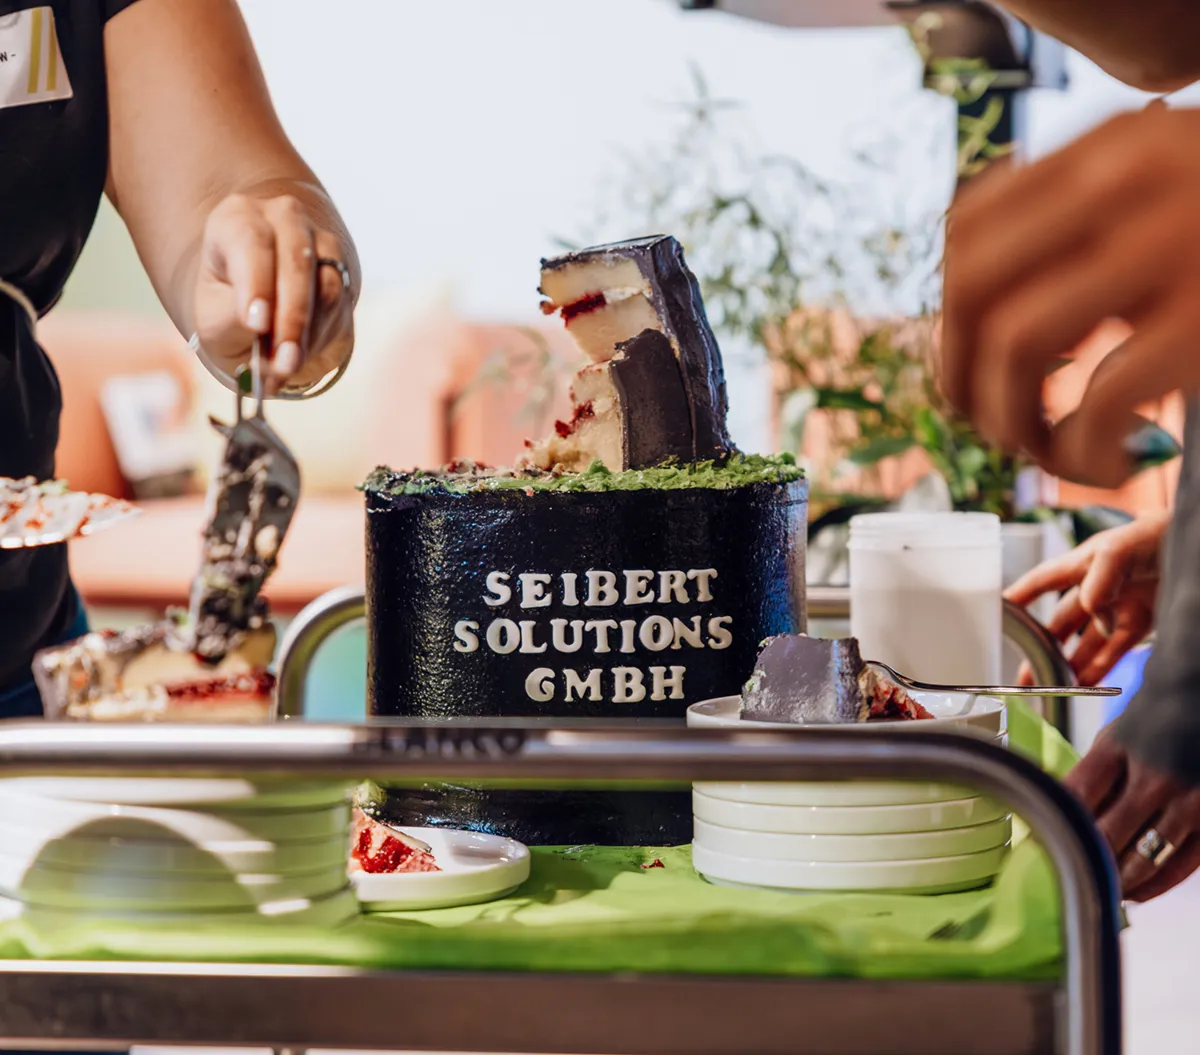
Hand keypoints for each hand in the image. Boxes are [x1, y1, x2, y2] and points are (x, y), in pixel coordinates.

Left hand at [192, 192, 354, 393]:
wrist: (257, 308)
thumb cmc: (227, 309)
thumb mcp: (214, 320)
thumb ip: (233, 322)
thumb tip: (263, 330)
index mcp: (236, 219)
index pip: (250, 241)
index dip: (256, 282)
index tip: (256, 323)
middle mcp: (282, 218)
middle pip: (297, 260)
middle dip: (291, 318)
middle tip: (284, 362)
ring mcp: (318, 240)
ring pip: (327, 286)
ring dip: (310, 333)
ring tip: (287, 366)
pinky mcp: (342, 268)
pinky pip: (340, 305)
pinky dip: (321, 336)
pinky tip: (300, 352)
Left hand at [941, 103, 1199, 487]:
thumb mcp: (1166, 190)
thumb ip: (1083, 221)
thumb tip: (972, 320)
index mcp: (1109, 150)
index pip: (966, 232)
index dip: (948, 314)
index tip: (972, 363)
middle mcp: (1128, 185)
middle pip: (973, 289)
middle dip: (960, 377)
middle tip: (997, 422)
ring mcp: (1172, 248)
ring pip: (1016, 345)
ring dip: (1012, 422)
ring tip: (1050, 450)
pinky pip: (1096, 403)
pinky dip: (1079, 454)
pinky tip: (1107, 465)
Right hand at [1005, 513, 1167, 685]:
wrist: (1199, 545)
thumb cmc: (1158, 533)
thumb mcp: (1121, 548)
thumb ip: (1100, 579)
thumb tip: (1093, 614)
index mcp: (1081, 564)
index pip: (1041, 582)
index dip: (1018, 599)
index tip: (995, 618)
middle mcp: (1094, 588)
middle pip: (1059, 623)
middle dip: (1039, 648)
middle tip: (1022, 673)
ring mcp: (1116, 608)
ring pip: (1084, 643)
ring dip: (1067, 664)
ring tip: (1049, 686)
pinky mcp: (1141, 624)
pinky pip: (1114, 650)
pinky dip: (1098, 667)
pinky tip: (1082, 682)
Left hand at [1067, 729, 1199, 900]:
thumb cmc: (1149, 727)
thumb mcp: (1112, 739)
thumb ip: (1092, 778)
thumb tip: (1062, 821)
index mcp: (1118, 748)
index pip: (1076, 796)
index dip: (1056, 825)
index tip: (1041, 843)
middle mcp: (1154, 775)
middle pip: (1107, 834)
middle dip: (1083, 860)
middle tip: (1066, 875)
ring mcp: (1189, 800)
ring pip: (1144, 858)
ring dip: (1117, 880)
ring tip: (1099, 888)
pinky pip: (1181, 866)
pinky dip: (1154, 885)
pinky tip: (1135, 891)